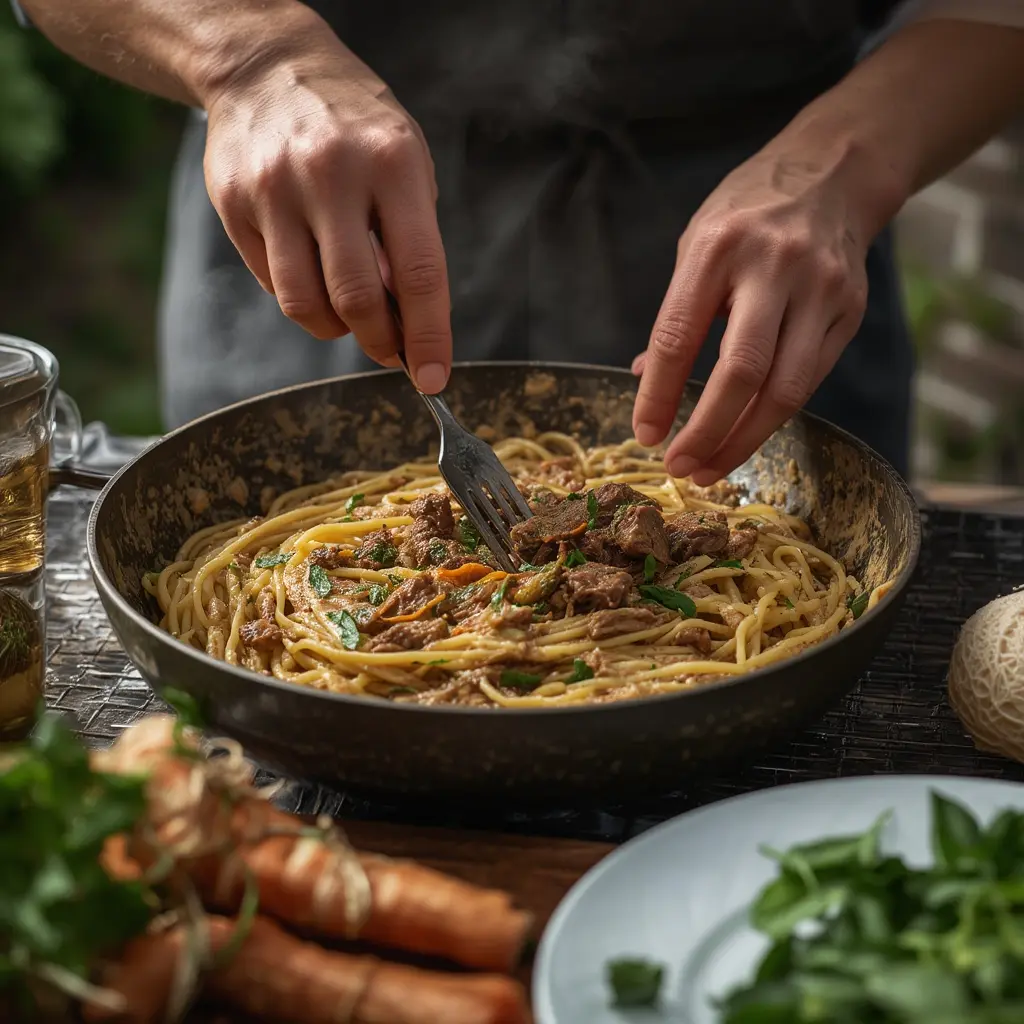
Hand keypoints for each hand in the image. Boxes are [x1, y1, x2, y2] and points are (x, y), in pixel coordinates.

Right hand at [200, 14, 449, 392]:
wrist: (266, 66)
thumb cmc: (355, 126)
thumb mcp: (406, 163)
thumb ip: (411, 240)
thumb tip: (407, 322)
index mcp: (392, 163)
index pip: (419, 273)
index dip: (429, 336)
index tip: (433, 377)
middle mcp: (331, 173)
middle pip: (356, 298)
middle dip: (380, 342)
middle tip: (390, 350)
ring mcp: (275, 187)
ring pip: (305, 303)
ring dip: (335, 329)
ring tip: (349, 314)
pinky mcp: (232, 201)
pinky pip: (271, 283)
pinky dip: (301, 297)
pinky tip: (312, 270)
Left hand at [631, 136, 877, 484]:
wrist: (833, 173)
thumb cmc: (747, 213)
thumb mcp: (694, 246)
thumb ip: (674, 314)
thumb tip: (647, 379)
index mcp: (718, 247)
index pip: (679, 336)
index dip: (660, 395)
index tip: (645, 435)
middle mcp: (774, 267)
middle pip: (741, 372)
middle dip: (707, 432)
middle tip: (680, 468)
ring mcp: (820, 290)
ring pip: (785, 389)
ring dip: (743, 441)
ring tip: (710, 468)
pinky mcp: (850, 312)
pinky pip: (810, 380)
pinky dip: (772, 416)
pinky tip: (746, 434)